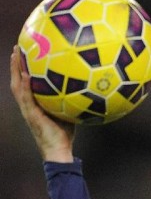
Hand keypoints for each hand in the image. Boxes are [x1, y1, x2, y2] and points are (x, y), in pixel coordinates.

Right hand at [10, 45, 74, 161]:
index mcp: (34, 104)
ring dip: (16, 70)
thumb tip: (86, 87)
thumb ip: (71, 100)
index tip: (25, 53)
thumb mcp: (67, 112)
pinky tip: (26, 74)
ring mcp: (28, 110)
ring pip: (17, 86)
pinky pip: (26, 98)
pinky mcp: (32, 115)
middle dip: (16, 64)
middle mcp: (28, 106)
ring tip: (17, 54)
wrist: (59, 150)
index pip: (26, 83)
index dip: (23, 69)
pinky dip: (25, 85)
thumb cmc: (65, 134)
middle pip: (18, 81)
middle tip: (17, 47)